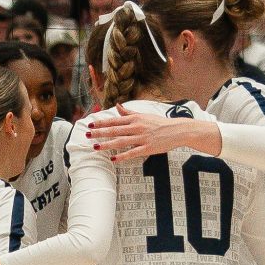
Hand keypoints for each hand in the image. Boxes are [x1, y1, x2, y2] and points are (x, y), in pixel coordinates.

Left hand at [86, 104, 219, 162]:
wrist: (177, 130)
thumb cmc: (159, 123)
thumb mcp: (143, 115)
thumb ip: (129, 113)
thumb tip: (117, 106)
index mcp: (135, 119)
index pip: (114, 120)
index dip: (101, 123)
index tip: (90, 125)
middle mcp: (136, 127)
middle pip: (114, 130)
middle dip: (99, 133)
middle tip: (87, 135)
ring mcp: (142, 138)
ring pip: (121, 141)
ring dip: (107, 144)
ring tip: (95, 147)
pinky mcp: (147, 148)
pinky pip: (132, 152)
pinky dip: (122, 156)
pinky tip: (113, 158)